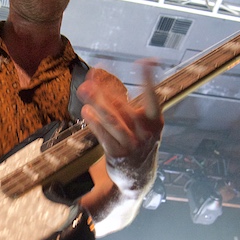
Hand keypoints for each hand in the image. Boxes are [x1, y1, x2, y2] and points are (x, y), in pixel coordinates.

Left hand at [78, 62, 163, 190]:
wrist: (138, 178)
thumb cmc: (137, 143)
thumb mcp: (140, 125)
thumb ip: (122, 105)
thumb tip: (100, 82)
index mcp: (155, 121)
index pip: (153, 97)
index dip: (149, 79)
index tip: (145, 61)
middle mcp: (145, 132)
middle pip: (123, 105)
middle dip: (105, 89)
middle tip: (91, 75)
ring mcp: (132, 144)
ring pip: (112, 120)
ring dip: (97, 103)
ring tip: (84, 90)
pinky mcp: (117, 154)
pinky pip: (104, 135)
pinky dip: (94, 122)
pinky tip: (86, 111)